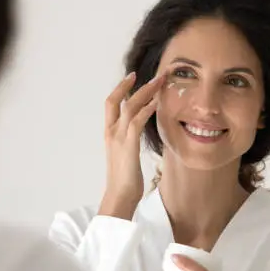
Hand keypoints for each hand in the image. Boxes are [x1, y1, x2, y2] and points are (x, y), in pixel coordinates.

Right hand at [98, 71, 165, 219]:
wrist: (120, 196)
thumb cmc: (125, 180)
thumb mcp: (126, 155)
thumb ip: (129, 141)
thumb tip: (138, 133)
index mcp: (109, 133)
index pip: (111, 103)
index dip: (120, 88)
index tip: (133, 77)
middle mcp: (111, 132)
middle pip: (117, 99)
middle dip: (133, 84)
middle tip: (153, 74)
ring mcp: (118, 138)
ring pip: (129, 106)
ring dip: (146, 92)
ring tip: (160, 82)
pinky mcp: (128, 145)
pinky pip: (136, 121)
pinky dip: (146, 109)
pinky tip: (157, 102)